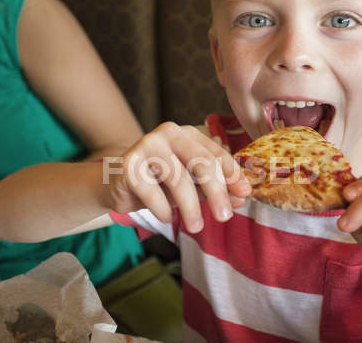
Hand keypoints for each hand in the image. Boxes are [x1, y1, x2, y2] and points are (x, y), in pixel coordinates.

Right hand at [102, 122, 251, 232]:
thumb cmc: (160, 184)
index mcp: (188, 135)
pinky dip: (164, 210)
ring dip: (190, 208)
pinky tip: (165, 216)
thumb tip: (242, 199)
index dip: (233, 175)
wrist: (117, 186)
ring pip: (178, 179)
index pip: (217, 153)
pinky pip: (154, 193)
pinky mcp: (128, 165)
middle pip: (201, 163)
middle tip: (224, 218)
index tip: (244, 195)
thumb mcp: (192, 187)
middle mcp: (168, 134)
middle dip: (217, 192)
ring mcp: (146, 145)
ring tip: (196, 227)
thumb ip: (215, 190)